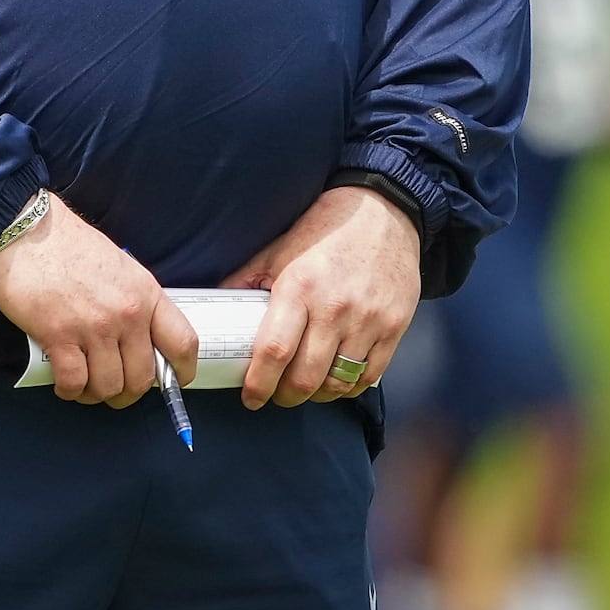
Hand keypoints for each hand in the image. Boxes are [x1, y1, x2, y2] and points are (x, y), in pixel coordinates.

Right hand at [0, 194, 197, 407]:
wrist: (25, 229)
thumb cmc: (68, 245)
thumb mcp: (120, 268)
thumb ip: (134, 302)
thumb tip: (138, 341)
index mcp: (146, 294)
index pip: (183, 343)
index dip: (182, 372)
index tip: (172, 382)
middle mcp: (126, 313)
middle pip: (143, 378)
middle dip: (127, 393)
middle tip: (112, 389)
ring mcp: (94, 326)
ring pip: (108, 386)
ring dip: (96, 394)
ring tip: (84, 385)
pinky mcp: (59, 335)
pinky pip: (74, 382)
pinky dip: (70, 390)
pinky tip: (64, 384)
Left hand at [225, 186, 420, 407]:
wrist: (383, 212)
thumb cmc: (323, 231)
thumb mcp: (277, 250)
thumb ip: (246, 281)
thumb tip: (216, 310)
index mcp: (299, 287)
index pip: (274, 350)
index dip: (259, 382)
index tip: (250, 396)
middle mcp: (335, 308)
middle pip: (306, 377)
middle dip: (285, 396)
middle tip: (275, 395)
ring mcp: (368, 321)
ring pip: (338, 382)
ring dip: (317, 395)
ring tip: (304, 388)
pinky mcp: (394, 328)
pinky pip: (369, 376)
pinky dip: (348, 387)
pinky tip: (334, 381)